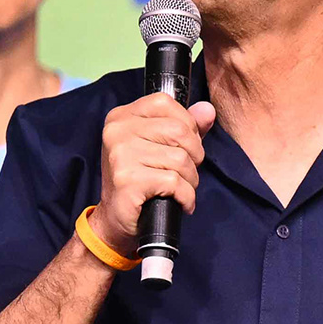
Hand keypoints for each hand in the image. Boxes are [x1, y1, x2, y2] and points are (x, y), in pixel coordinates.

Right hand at [93, 89, 212, 254]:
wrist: (115, 220)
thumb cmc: (139, 180)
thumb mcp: (160, 147)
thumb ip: (185, 127)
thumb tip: (207, 111)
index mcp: (122, 117)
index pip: (165, 103)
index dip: (186, 125)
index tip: (183, 147)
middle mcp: (117, 131)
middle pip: (179, 131)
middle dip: (194, 155)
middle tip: (185, 172)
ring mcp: (121, 155)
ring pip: (180, 159)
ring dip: (190, 179)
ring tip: (180, 189)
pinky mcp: (128, 180)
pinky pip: (175, 182)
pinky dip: (186, 196)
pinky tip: (180, 202)